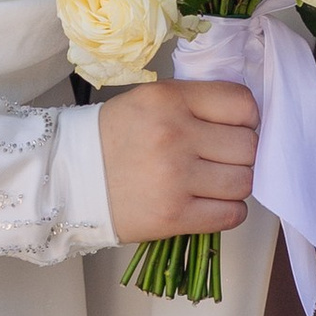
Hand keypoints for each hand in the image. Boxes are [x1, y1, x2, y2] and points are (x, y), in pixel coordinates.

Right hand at [97, 78, 259, 245]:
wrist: (68, 179)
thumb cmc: (113, 139)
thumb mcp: (150, 102)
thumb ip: (196, 103)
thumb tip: (248, 122)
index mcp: (169, 99)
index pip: (242, 105)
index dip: (247, 120)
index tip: (234, 129)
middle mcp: (174, 135)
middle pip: (247, 146)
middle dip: (240, 154)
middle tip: (218, 159)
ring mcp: (175, 178)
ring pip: (244, 182)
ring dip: (234, 184)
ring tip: (211, 183)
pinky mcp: (173, 216)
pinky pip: (232, 214)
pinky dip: (228, 211)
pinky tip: (208, 204)